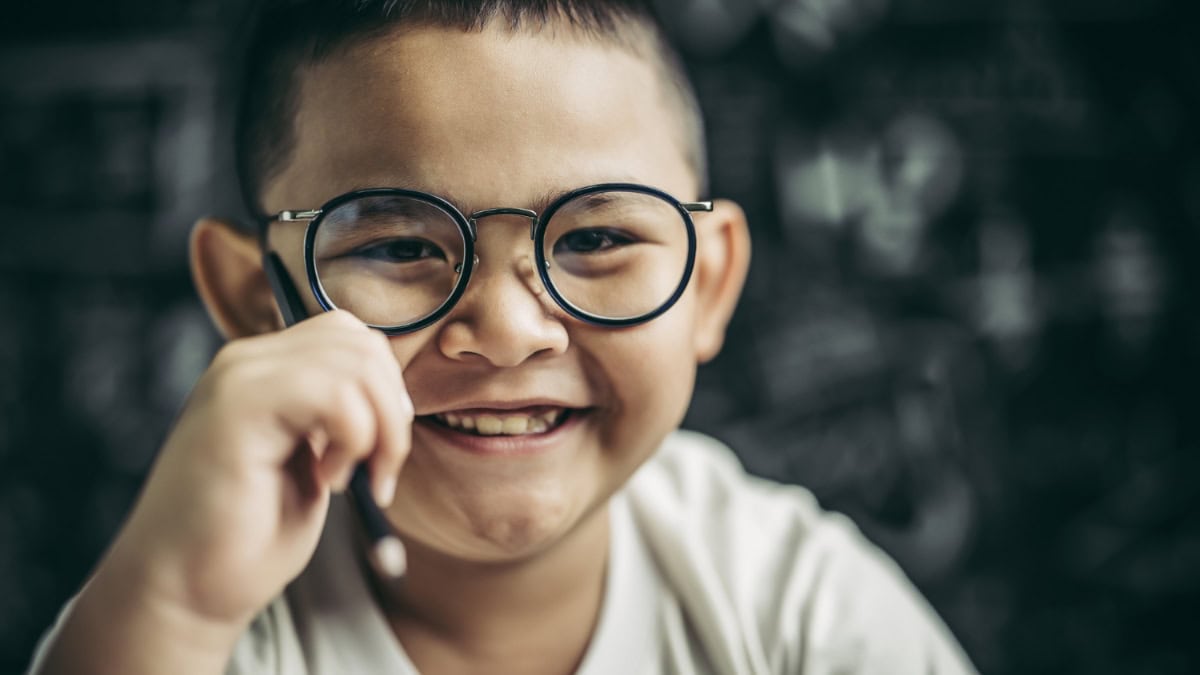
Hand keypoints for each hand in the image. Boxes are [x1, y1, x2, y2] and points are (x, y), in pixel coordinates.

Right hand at [102, 309, 410, 630]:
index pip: (352, 337)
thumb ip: (344, 414)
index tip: (381, 456)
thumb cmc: (250, 537)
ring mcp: (239, 376)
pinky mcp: (237, 404)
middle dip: (393, 411)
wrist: (183, 591)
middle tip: (378, 474)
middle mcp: (248, 360)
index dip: (386, 392)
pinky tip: (325, 480)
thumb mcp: (315, 460)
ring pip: (356, 362)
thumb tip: (395, 394)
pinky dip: (355, 439)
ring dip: (378, 430)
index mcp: (266, 369)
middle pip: (361, 342)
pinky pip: (334, 393)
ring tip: (347, 481)